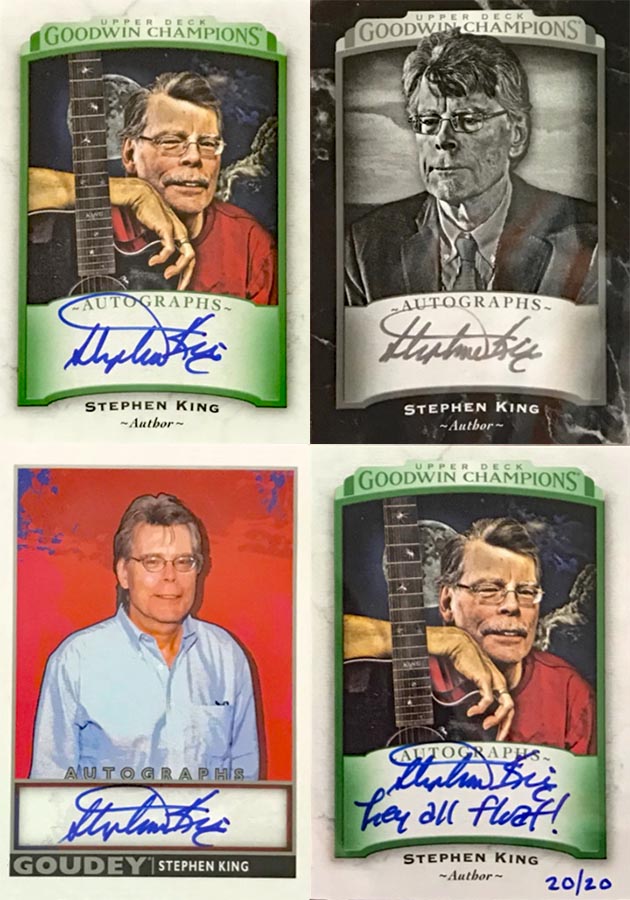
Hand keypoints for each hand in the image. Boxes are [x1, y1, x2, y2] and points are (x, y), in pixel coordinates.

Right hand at [108, 177, 195, 289]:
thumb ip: (159, 244)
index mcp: (179, 234)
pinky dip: (162, 258)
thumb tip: (155, 260)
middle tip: (179, 288)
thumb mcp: (154, 232)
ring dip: (178, 269)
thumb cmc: (146, 212)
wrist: (139, 195)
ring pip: (187, 255)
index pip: (188, 256)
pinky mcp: (167, 228)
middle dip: (187, 276)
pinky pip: (169, 249)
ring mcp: (176, 230)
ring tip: (167, 275)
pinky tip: (153, 262)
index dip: (185, 272)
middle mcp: (181, 233)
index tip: (178, 284)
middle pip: (192, 258)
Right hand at [427, 626, 513, 740]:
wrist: (458, 644)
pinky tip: (472, 712)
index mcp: (497, 682)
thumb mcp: (473, 680)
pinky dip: (481, 708)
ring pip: (506, 705)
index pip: (507, 704)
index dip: (504, 720)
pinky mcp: (485, 678)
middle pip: (511, 708)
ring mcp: (494, 679)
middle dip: (506, 725)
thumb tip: (476, 708)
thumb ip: (478, 692)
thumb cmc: (464, 660)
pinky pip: (487, 699)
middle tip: (498, 737)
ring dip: (497, 719)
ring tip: (486, 725)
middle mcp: (499, 681)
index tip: (496, 732)